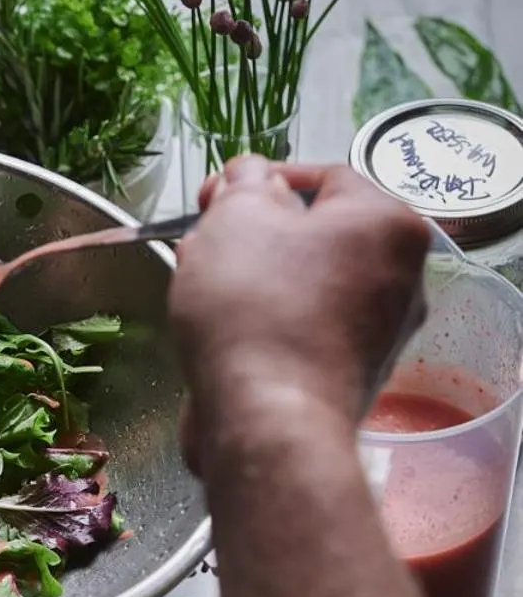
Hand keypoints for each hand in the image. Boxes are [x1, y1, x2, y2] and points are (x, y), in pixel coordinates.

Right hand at [171, 158, 428, 473]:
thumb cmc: (256, 308)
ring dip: (249, 274)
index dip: (257, 177)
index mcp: (388, 224)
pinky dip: (264, 318)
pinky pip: (302, 327)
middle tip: (201, 239)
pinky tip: (219, 325)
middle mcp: (400, 277)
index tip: (211, 194)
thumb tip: (250, 178)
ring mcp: (378, 333)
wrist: (269, 421)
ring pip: (304, 282)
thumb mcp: (234, 218)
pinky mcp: (349, 375)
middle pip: (314, 233)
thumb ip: (242, 184)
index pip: (323, 175)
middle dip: (250, 232)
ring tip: (197, 281)